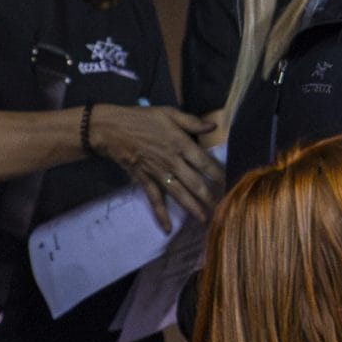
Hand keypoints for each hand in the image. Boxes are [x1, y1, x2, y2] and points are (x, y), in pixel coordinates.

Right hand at [88, 104, 223, 231]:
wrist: (110, 128)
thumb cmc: (141, 118)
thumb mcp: (168, 113)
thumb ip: (191, 122)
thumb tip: (214, 126)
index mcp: (180, 144)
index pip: (205, 163)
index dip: (218, 174)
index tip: (230, 184)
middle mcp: (172, 161)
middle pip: (195, 183)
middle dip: (210, 198)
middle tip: (223, 209)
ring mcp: (158, 173)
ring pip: (179, 194)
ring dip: (192, 209)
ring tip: (205, 222)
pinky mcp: (145, 180)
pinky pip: (155, 199)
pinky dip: (160, 214)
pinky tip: (167, 228)